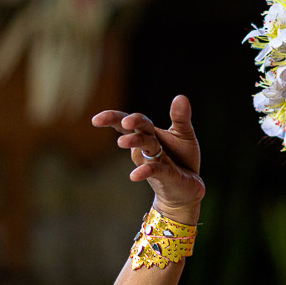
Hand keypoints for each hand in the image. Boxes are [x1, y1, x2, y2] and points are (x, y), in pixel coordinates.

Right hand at [93, 95, 204, 221]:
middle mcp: (147, 147)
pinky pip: (154, 171)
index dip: (114, 118)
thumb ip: (181, 118)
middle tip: (124, 123)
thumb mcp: (185, 135)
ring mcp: (154, 161)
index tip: (98, 119)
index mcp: (149, 134)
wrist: (188, 188)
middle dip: (127, 125)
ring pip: (143, 148)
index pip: (129, 122)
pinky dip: (146, 171)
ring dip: (135, 143)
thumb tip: (180, 96)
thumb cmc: (182, 159)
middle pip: (133, 132)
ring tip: (122, 142)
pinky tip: (134, 176)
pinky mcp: (165, 175)